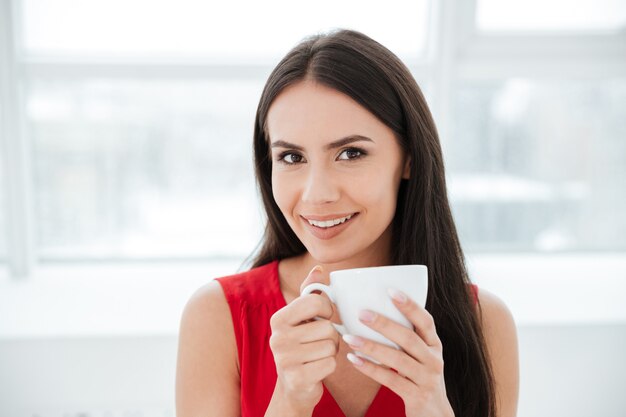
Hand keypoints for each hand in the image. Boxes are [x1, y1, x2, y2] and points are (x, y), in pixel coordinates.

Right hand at [267, 265, 339, 412]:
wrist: (293, 387)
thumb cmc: (302, 346)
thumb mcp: (302, 319)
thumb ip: (310, 293)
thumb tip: (319, 270)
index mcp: (278, 319)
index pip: (315, 301)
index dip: (328, 309)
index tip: (323, 317)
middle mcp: (277, 338)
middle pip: (327, 327)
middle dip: (331, 335)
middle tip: (319, 342)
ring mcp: (285, 360)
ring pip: (331, 345)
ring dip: (331, 351)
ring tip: (318, 355)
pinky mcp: (297, 379)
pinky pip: (330, 363)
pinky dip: (330, 366)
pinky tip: (317, 369)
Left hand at [342, 289, 454, 416]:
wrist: (435, 414)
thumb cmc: (420, 376)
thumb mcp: (420, 355)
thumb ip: (404, 336)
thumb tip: (373, 310)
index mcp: (434, 344)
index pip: (426, 321)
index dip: (410, 305)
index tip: (391, 291)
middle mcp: (433, 359)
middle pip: (408, 338)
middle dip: (384, 324)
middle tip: (361, 313)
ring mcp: (426, 378)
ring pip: (398, 360)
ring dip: (371, 347)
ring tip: (350, 338)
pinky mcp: (416, 395)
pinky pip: (391, 380)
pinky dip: (371, 369)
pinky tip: (354, 360)